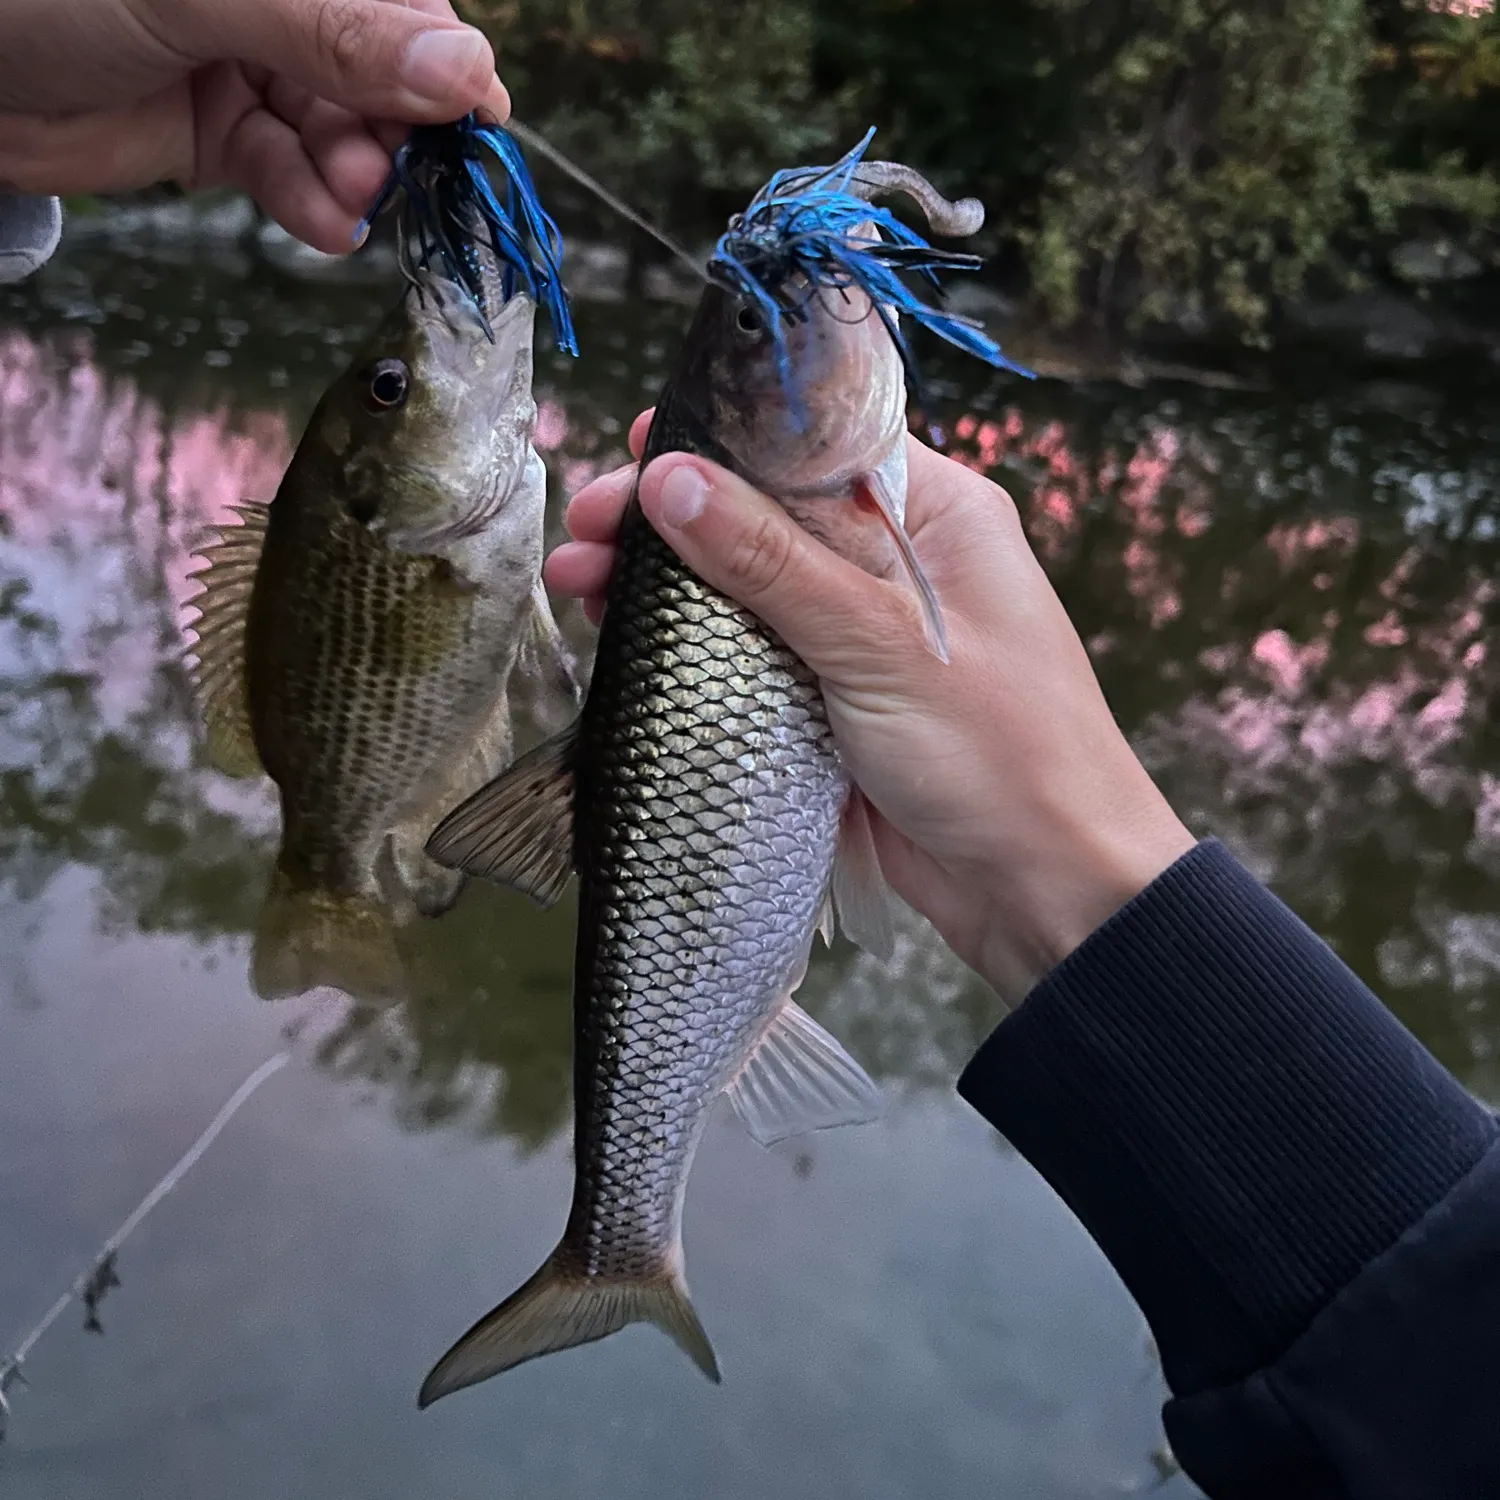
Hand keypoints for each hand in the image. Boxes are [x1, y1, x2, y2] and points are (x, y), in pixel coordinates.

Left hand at [0, 0, 507, 252]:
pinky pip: (293, 172)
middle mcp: (285, 7)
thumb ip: (334, 33)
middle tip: (386, 174)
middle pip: (385, 76)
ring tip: (343, 202)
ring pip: (344, 132)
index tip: (476, 128)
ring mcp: (255, 67)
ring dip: (355, 177)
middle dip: (395, 133)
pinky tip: (321, 223)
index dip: (446, 64)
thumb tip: (466, 71)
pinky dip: (312, 204)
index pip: (404, 3)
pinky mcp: (224, 133)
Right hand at [547, 413, 1196, 1004]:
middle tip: (587, 529)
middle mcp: (897, 566)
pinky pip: (750, 663)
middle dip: (672, 520)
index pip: (813, 449)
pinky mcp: (832, 707)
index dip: (722, 442)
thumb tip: (668, 480)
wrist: (1045, 891)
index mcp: (935, 516)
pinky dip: (692, 654)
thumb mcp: (881, 644)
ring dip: (667, 588)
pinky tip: (627, 646)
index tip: (635, 444)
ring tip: (578, 584)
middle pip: (765, 518)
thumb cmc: (1002, 751)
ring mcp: (861, 640)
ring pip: (747, 593)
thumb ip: (772, 561)